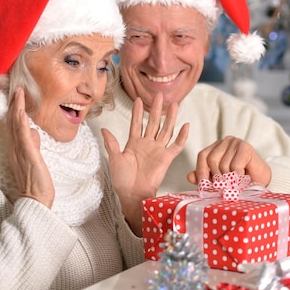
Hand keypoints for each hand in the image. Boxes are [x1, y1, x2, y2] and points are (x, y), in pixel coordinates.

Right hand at [5, 87, 54, 207]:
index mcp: (17, 148)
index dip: (14, 109)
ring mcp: (20, 150)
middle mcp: (15, 147)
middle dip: (14, 104)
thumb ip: (32, 144)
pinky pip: (22, 135)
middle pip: (12, 121)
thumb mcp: (35, 158)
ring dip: (17, 107)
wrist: (36, 198)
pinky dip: (21, 122)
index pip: (14, 124)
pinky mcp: (28, 154)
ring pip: (15, 125)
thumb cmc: (36, 180)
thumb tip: (33, 131)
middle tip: (16, 88)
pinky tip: (21, 112)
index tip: (17, 95)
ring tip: (18, 92)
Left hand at [102, 93, 187, 234]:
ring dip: (170, 117)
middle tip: (159, 95)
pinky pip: (176, 146)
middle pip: (153, 123)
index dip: (137, 112)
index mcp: (134, 144)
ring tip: (174, 104)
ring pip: (166, 130)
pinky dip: (182, 136)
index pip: (136, 124)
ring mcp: (158, 150)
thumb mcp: (114, 159)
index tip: (137, 99)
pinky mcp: (166, 158)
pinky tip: (185, 125)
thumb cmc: (122, 180)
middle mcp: (147, 144)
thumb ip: (112, 143)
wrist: (132, 194)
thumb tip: (104, 129)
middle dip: (156, 109)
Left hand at [186, 136, 270, 186]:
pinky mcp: (246, 147)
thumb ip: (204, 177)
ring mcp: (236, 142)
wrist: (262, 181)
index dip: (201, 171)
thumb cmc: (240, 180)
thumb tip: (189, 176)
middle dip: (217, 177)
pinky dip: (238, 177)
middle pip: (211, 159)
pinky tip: (243, 178)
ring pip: (223, 164)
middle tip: (225, 186)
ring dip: (229, 179)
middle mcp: (226, 141)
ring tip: (235, 182)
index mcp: (217, 146)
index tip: (204, 186)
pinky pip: (234, 166)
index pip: (202, 155)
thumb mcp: (218, 179)